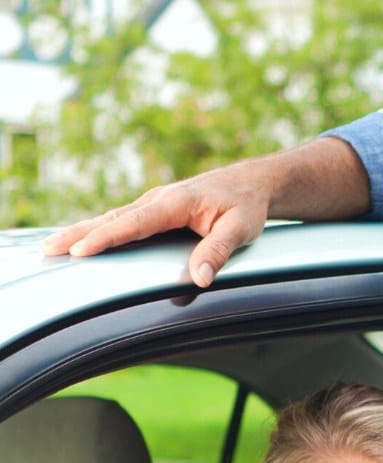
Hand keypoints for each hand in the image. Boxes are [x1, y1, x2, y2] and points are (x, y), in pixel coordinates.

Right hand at [42, 159, 273, 287]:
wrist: (252, 183)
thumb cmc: (246, 205)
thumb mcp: (241, 229)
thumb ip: (218, 252)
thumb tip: (200, 279)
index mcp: (176, 202)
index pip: (135, 223)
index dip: (107, 238)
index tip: (82, 249)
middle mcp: (159, 199)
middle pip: (113, 219)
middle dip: (79, 234)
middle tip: (50, 249)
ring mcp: (155, 203)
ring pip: (113, 219)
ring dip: (82, 231)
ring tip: (53, 246)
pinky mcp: (155, 210)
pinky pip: (122, 221)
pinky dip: (99, 230)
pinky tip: (81, 241)